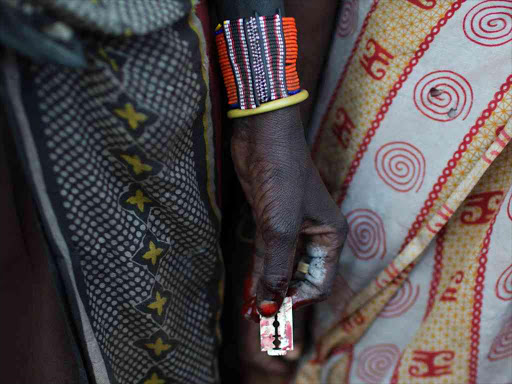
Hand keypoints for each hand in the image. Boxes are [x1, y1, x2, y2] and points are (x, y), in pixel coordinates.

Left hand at [231, 105, 347, 319]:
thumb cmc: (282, 176)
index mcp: (330, 237)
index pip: (319, 283)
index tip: (273, 315)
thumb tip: (269, 311)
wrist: (263, 136)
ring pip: (282, 268)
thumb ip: (277, 270)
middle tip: (258, 322)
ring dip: (268, 289)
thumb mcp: (281, 228)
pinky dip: (259, 272)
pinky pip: (268, 254)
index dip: (297, 302)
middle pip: (300, 278)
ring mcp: (291, 228)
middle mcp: (314, 236)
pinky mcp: (270, 221)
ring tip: (250, 314)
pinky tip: (249, 291)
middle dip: (281, 299)